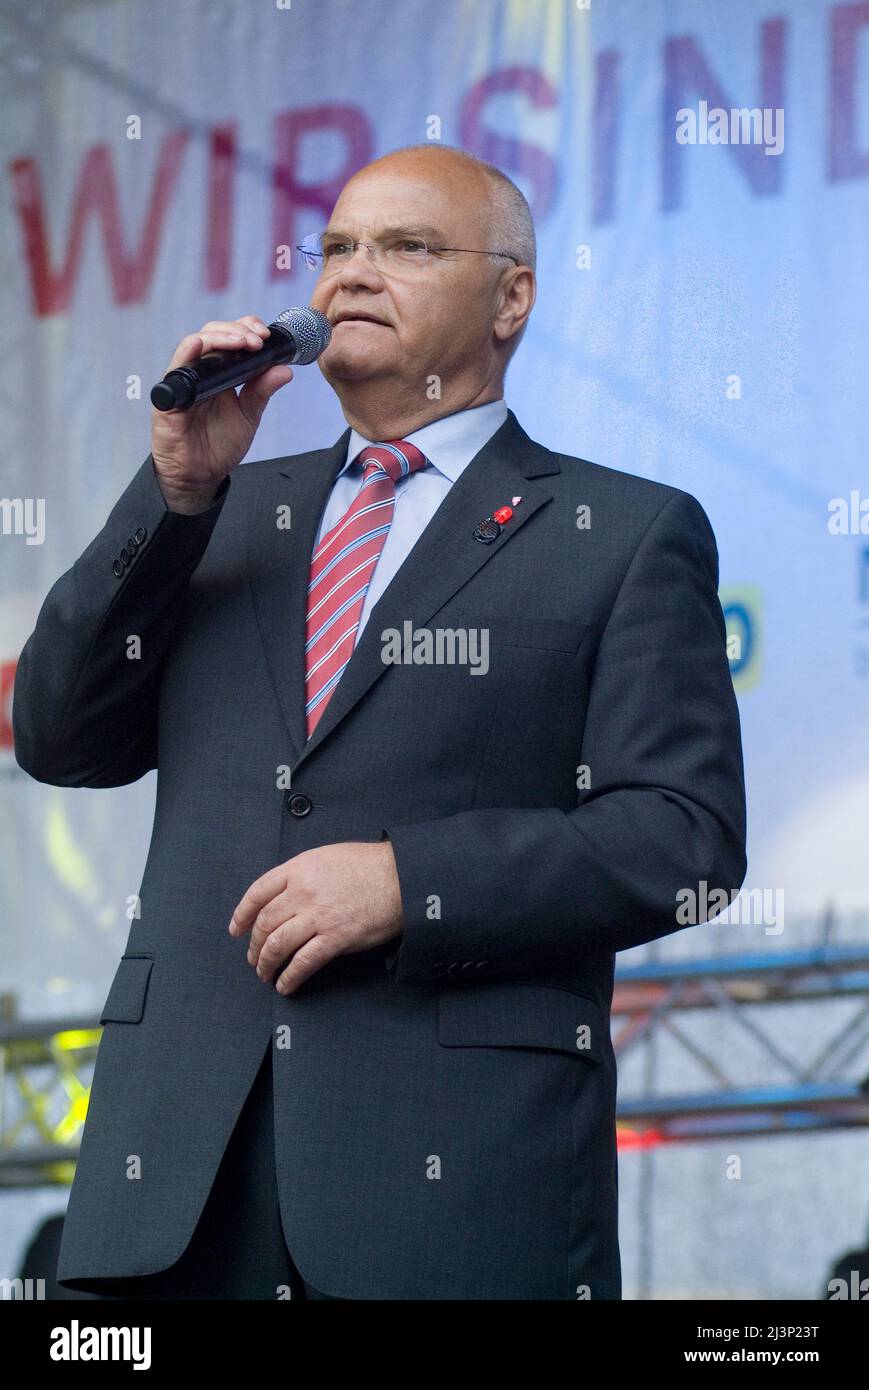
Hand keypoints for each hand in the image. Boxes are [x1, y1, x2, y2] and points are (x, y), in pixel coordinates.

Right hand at [151, 315, 294, 511]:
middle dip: (237, 330)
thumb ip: (262, 391)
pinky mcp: (169, 397)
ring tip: (241, 342)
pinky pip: (175, 369)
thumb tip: (285, 369)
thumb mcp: (248, 415)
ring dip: (219, 338)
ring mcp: (184, 381)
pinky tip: (198, 345)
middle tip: (258, 340)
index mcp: (220, 373)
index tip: (266, 335)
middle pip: (213, 333)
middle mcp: (201, 371)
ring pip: (194, 344)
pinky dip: (186, 354)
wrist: (199, 475)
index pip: (230, 337)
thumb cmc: (219, 445)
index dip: (246, 328)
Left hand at [227, 841, 404, 994]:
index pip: (258, 893)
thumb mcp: (328, 857)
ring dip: (266, 963)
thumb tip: (285, 894)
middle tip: (254, 956)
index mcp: (300, 869)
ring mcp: (319, 916)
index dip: (242, 914)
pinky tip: (286, 984)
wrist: (401, 877)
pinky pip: (304, 962)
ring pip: (278, 944)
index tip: (237, 929)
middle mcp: (304, 892)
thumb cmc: (370, 866)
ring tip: (265, 973)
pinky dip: (290, 976)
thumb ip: (303, 874)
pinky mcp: (336, 937)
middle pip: (265, 923)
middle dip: (254, 945)